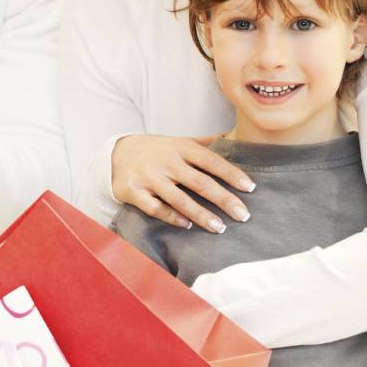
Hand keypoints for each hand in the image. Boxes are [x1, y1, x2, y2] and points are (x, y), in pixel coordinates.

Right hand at [111, 134, 253, 232]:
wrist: (115, 153)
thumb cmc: (155, 150)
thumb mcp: (178, 141)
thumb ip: (204, 143)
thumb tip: (233, 138)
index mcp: (180, 147)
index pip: (211, 161)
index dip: (232, 174)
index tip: (250, 187)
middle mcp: (166, 162)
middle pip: (200, 182)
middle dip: (224, 200)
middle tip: (243, 215)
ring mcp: (149, 177)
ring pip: (179, 199)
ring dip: (202, 215)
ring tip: (220, 228)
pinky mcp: (134, 191)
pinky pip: (155, 208)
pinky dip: (172, 217)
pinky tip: (187, 224)